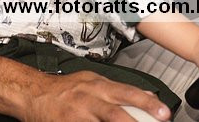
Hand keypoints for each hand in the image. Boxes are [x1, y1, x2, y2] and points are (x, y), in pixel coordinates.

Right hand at [24, 70, 170, 121]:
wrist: (33, 94)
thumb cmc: (65, 89)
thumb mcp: (93, 81)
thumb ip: (118, 90)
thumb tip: (145, 96)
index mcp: (98, 86)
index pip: (128, 93)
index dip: (148, 103)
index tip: (164, 113)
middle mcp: (89, 100)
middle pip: (117, 113)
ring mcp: (77, 116)